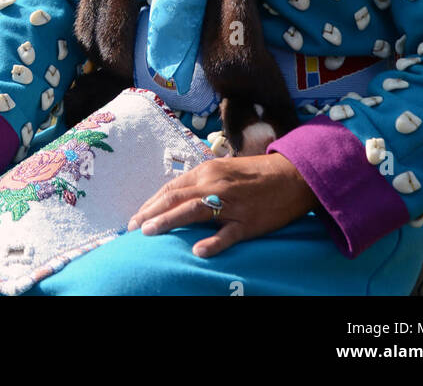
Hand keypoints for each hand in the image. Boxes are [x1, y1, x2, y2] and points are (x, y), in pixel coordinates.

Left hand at [127, 152, 318, 257]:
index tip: (136, 216)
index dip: (152, 202)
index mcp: (208, 171)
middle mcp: (215, 185)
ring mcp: (231, 204)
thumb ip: (201, 182)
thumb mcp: (224, 170)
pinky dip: (212, 242)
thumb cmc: (255, 174)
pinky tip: (197, 251)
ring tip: (149, 232)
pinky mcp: (248, 223)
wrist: (291, 177)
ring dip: (169, 221)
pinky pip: (227, 234)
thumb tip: (177, 196)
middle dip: (151, 212)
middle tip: (132, 227)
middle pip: (176, 197)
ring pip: (194, 211)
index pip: (172, 187)